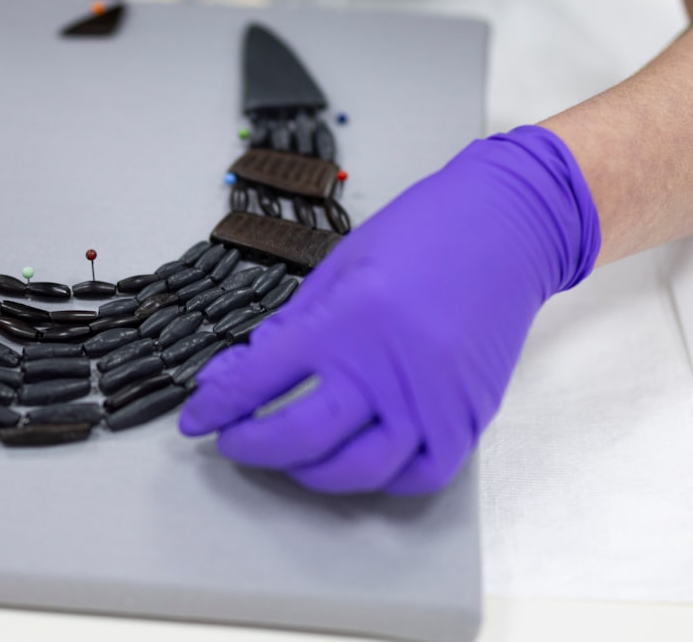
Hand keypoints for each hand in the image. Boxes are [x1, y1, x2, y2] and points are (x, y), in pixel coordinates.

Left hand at [179, 126, 599, 493]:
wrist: (508, 227)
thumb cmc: (423, 233)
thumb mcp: (338, 267)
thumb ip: (293, 326)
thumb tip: (248, 370)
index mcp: (345, 322)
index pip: (260, 380)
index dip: (218, 405)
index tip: (197, 418)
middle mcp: (387, 370)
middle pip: (300, 438)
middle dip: (250, 446)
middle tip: (231, 441)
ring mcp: (433, 400)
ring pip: (357, 469)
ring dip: (309, 472)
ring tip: (286, 455)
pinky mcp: (469, 414)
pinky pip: (420, 473)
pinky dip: (382, 477)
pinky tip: (355, 460)